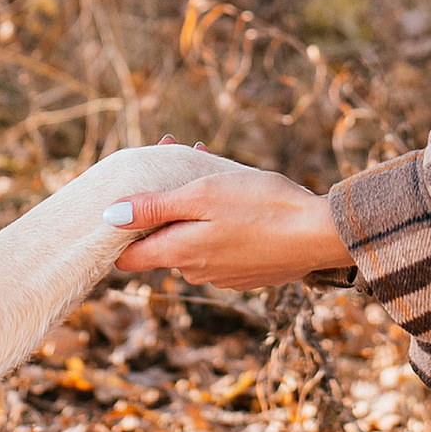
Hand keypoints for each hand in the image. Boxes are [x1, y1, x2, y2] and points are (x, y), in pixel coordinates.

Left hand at [102, 157, 353, 287]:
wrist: (320, 233)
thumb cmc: (261, 207)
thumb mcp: (202, 195)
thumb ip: (154, 207)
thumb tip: (109, 216)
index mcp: (179, 254)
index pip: (128, 259)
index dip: (122, 228)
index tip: (132, 197)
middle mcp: (196, 272)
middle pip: (163, 241)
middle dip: (166, 203)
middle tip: (182, 155)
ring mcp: (224, 276)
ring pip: (194, 240)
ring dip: (196, 208)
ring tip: (214, 166)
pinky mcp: (248, 273)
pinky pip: (221, 246)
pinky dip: (221, 222)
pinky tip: (240, 196)